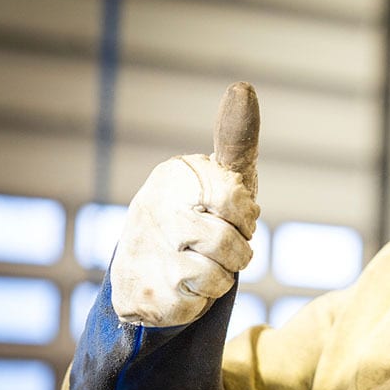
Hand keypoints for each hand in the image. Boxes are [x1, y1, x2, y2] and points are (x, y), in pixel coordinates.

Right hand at [110, 82, 261, 326]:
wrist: (145, 274)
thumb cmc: (198, 218)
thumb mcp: (219, 178)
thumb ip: (236, 141)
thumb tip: (243, 87)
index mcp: (174, 178)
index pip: (233, 200)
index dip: (244, 217)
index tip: (235, 218)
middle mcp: (153, 211)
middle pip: (230, 243)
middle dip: (237, 251)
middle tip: (221, 247)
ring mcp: (146, 256)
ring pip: (219, 276)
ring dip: (221, 277)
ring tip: (202, 265)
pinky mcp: (144, 296)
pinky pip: (201, 302)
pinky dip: (201, 299)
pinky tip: (182, 287)